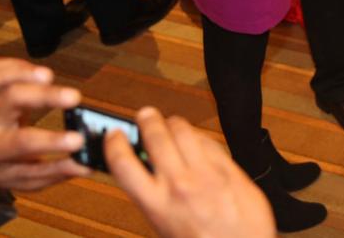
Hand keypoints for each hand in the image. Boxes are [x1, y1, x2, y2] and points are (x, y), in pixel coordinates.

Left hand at [0, 58, 90, 197]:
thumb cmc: (4, 169)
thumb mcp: (27, 179)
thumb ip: (56, 171)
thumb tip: (87, 165)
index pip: (22, 142)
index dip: (51, 140)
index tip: (78, 140)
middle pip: (12, 100)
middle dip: (44, 95)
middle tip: (74, 97)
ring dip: (23, 73)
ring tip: (50, 76)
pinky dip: (16, 65)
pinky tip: (38, 73)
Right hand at [106, 107, 274, 237]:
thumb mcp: (165, 226)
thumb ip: (154, 196)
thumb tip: (146, 170)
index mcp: (157, 204)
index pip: (123, 162)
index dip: (114, 143)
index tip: (114, 135)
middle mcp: (180, 185)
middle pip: (156, 136)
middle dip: (147, 120)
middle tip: (145, 116)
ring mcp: (206, 174)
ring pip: (184, 131)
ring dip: (173, 123)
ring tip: (170, 123)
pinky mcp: (229, 168)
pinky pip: (209, 141)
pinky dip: (199, 137)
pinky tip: (196, 140)